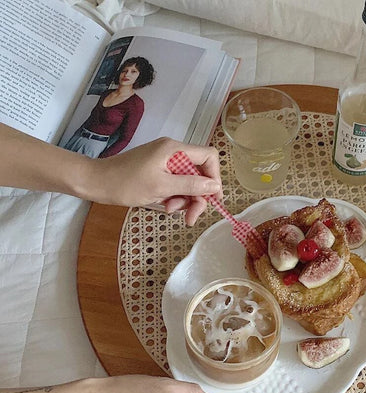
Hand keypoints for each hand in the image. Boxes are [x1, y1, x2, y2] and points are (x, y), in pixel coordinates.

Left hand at [94, 137, 222, 224]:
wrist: (96, 182)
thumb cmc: (125, 183)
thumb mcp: (161, 187)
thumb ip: (191, 185)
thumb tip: (215, 186)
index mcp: (175, 149)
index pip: (209, 156)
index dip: (215, 177)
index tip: (212, 198)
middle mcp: (172, 152)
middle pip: (199, 173)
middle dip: (197, 196)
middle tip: (190, 217)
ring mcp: (164, 161)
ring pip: (188, 182)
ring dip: (184, 199)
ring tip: (169, 210)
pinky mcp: (158, 170)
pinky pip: (175, 184)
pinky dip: (174, 197)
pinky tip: (164, 205)